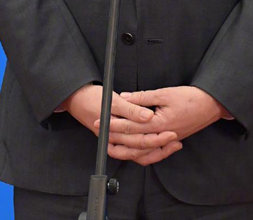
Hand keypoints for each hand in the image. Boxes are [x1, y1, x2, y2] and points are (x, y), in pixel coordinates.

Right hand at [62, 84, 180, 165]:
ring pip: (138, 154)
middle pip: (140, 148)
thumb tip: (147, 116)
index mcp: (112, 131)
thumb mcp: (112, 100)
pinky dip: (147, 150)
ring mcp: (116, 142)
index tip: (170, 131)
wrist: (77, 100)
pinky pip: (134, 151)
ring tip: (173, 144)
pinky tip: (160, 145)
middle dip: (159, 144)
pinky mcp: (118, 140)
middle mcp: (114, 140)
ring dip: (156, 150)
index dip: (155, 136)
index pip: (137, 139)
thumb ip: (131, 109)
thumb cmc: (92, 99)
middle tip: (175, 137)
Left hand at [95, 86, 223, 142]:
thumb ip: (143, 97)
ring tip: (111, 145)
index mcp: (158, 124)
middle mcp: (161, 136)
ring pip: (141, 151)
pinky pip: (153, 154)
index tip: (101, 121)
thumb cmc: (190, 98)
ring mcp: (166, 141)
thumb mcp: (165, 93)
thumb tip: (125, 97)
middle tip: (100, 132)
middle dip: (114, 136)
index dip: (114, 124)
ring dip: (125, 148)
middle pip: (133, 141)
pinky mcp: (170, 141)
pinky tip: (134, 151)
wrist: (211, 106)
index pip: (130, 126)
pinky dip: (142, 154)